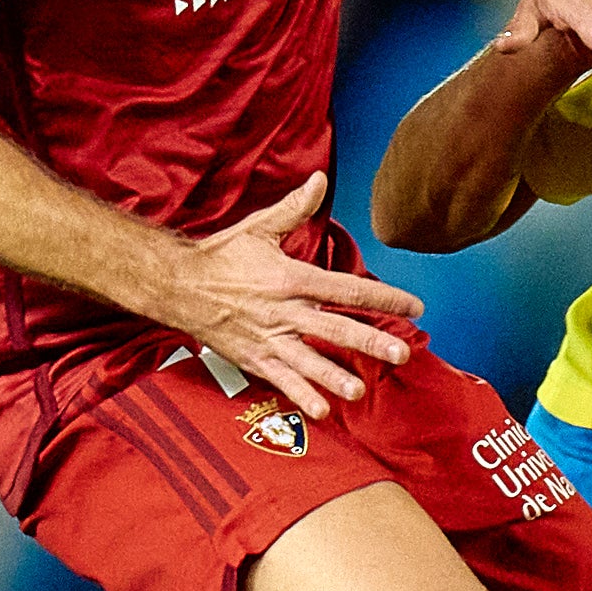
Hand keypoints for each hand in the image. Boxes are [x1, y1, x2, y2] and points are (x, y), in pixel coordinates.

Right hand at [158, 172, 424, 417]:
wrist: (176, 285)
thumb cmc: (221, 256)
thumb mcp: (259, 228)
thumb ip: (295, 208)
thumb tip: (320, 179)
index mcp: (291, 278)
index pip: (347, 288)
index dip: (383, 297)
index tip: (414, 306)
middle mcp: (283, 311)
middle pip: (334, 329)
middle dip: (370, 342)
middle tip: (401, 354)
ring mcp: (268, 339)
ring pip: (309, 361)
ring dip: (335, 376)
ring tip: (360, 391)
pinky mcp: (254, 358)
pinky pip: (281, 380)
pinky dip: (301, 396)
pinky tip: (323, 411)